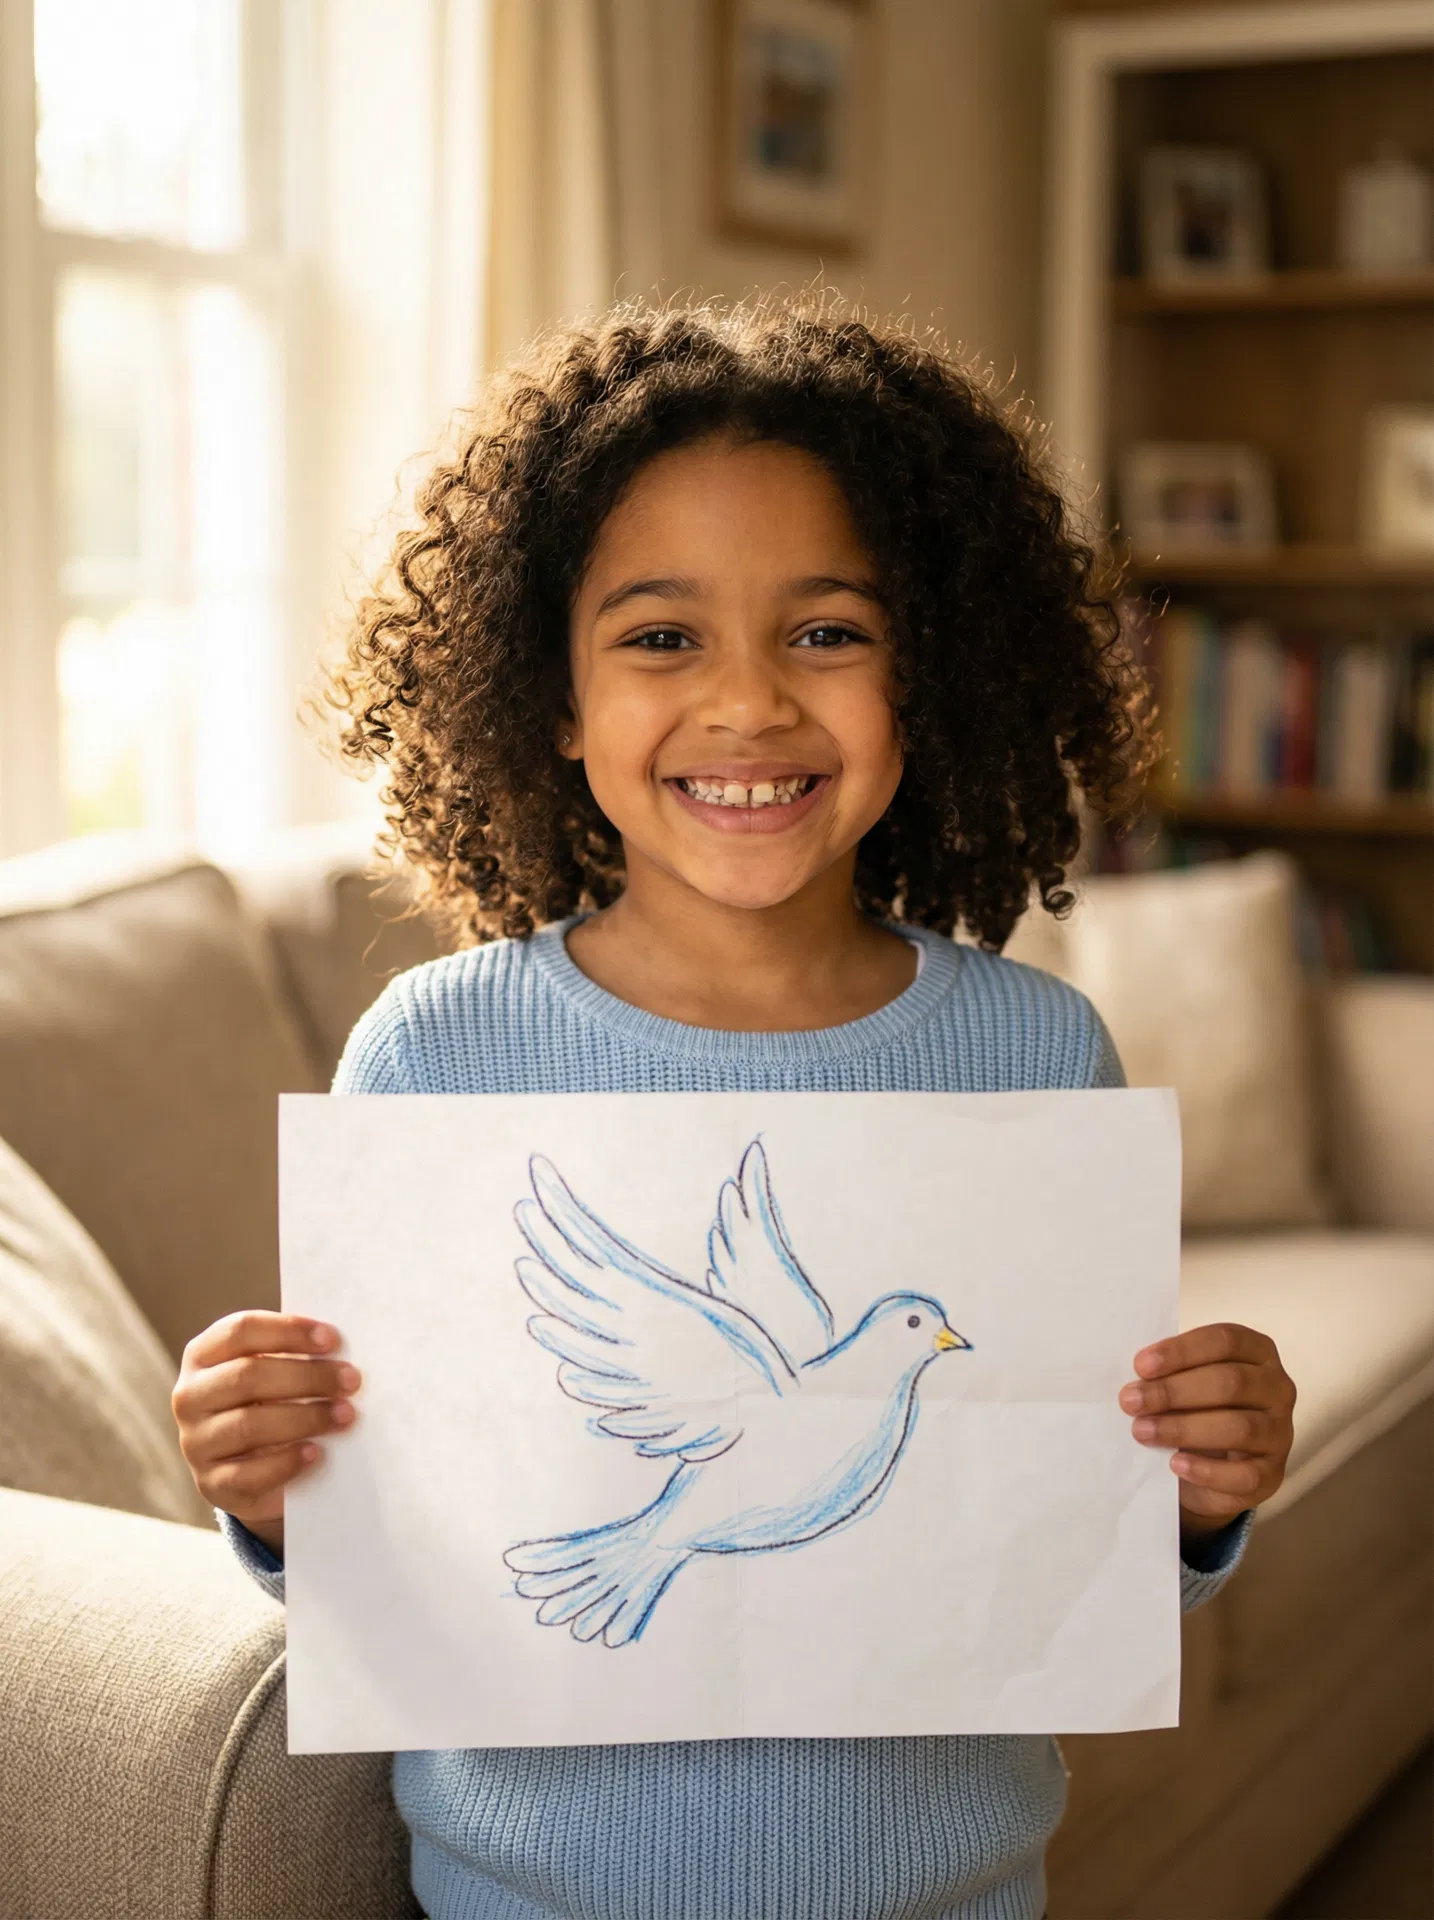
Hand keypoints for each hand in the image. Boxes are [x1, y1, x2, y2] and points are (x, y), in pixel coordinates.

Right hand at [172, 1311, 360, 1557]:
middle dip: (307, 1376)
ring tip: (345, 1415)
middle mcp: (190, 1397)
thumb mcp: (274, 1372)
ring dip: (305, 1417)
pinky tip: (316, 1452)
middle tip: (351, 1381)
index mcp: (203, 1356)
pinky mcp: (212, 1484)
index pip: (240, 1331)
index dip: (288, 1331)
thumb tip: (341, 1350)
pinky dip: (287, 1462)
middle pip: (247, 1375)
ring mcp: (196, 1443)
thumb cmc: (269, 1402)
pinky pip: (249, 1474)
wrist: (249, 1468)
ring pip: (248, 1424)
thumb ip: (295, 1355)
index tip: (333, 1340)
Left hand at [1120, 1322, 1294, 1537]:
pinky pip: (1245, 1474)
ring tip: (1142, 1431)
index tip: (1141, 1366)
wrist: (1214, 1467)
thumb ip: (1168, 1373)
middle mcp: (1277, 1388)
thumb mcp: (1186, 1381)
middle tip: (1131, 1401)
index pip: (1225, 1341)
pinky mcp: (1272, 1474)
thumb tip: (1135, 1380)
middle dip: (1174, 1391)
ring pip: (1239, 1427)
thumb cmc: (1197, 1408)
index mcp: (1258, 1352)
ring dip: (1184, 1429)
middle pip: (1231, 1382)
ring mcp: (1280, 1433)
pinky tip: (1175, 1464)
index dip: (1182, 1351)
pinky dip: (1207, 1470)